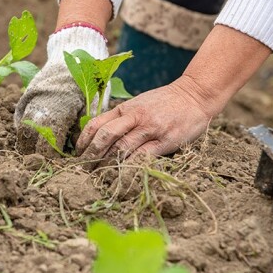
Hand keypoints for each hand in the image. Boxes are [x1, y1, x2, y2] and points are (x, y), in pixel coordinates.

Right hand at [15, 27, 108, 156]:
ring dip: (29, 143)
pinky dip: (25, 129)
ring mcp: (30, 100)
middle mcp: (39, 107)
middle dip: (38, 154)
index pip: (47, 147)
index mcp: (57, 112)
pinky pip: (19, 118)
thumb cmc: (91, 80)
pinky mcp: (26, 95)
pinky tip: (35, 135)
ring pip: (21, 131)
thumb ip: (81, 129)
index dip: (53, 158)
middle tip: (49, 160)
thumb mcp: (93, 106)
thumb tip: (73, 148)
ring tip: (39, 150)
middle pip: (30, 142)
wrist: (77, 51)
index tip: (61, 161)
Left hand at [77, 76, 223, 164]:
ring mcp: (150, 128)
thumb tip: (100, 135)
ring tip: (98, 176)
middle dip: (91, 155)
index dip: (84, 141)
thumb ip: (122, 117)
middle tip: (83, 170)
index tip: (77, 154)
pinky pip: (142, 157)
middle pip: (105, 136)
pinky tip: (121, 176)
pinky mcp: (165, 141)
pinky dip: (129, 168)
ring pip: (122, 148)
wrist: (195, 95)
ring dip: (107, 164)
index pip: (97, 124)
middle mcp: (135, 117)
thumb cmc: (165, 102)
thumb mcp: (139, 104)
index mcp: (125, 108)